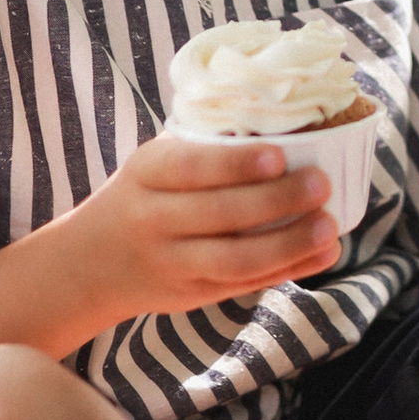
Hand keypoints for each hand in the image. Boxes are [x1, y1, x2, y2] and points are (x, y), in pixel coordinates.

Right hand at [91, 127, 343, 317]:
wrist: (89, 263)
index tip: (279, 156)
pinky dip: (289, 269)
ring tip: (329, 226)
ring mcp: (172, 263)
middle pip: (219, 214)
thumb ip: (203, 148)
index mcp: (146, 174)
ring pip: (235, 258)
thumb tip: (287, 125)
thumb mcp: (152, 164)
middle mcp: (154, 220)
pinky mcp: (192, 294)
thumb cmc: (142, 196)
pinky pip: (245, 283)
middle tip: (321, 184)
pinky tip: (323, 253)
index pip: (190, 167)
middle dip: (277, 200)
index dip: (235, 164)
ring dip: (289, 243)